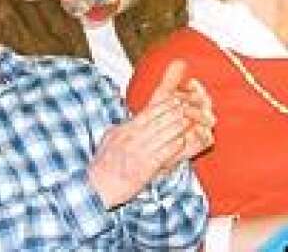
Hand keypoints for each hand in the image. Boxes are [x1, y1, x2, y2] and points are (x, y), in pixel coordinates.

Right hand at [88, 61, 210, 207]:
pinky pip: (163, 153)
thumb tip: (130, 120)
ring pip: (164, 134)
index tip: (177, 99)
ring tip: (190, 121)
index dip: (165, 104)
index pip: (149, 112)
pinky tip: (182, 141)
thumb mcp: (108, 139)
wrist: (97, 187)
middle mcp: (132, 138)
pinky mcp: (145, 168)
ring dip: (179, 126)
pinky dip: (174, 146)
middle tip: (189, 106)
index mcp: (125, 130)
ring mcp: (139, 152)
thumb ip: (121, 128)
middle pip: (159, 120)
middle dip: (176, 112)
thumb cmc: (102, 165)